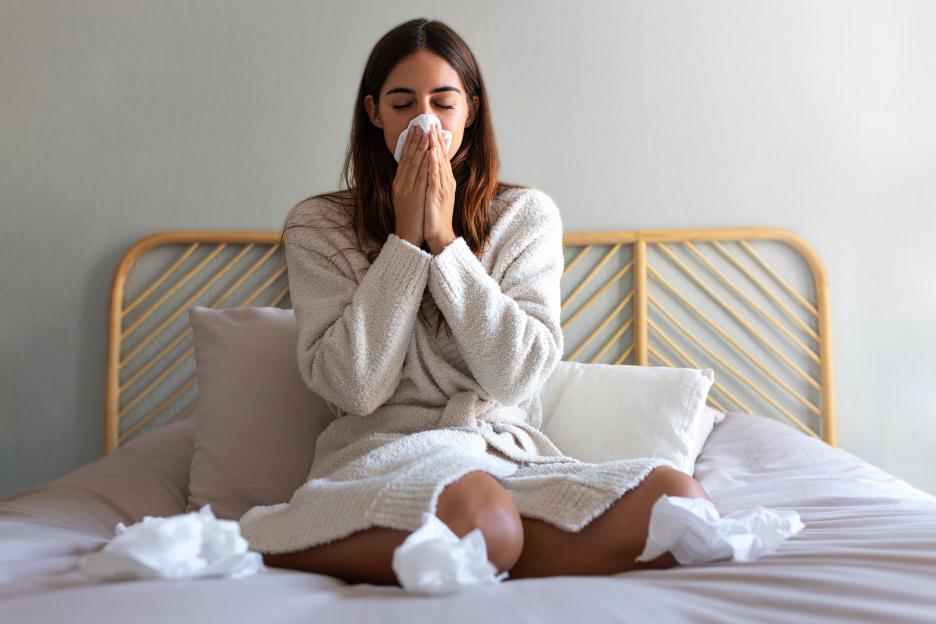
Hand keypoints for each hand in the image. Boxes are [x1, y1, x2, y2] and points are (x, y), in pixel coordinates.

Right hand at [390, 125, 430, 246]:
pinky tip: (429, 153)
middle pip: (408, 158)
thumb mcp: (406, 197)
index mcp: (399, 183)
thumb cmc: (410, 217)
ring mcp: (407, 189)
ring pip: (414, 164)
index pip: (404, 159)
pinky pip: (421, 176)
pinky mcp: (415, 195)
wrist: (408, 235)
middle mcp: (401, 183)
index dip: (409, 143)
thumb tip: (414, 169)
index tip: (414, 129)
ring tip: (425, 133)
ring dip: (420, 147)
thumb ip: (409, 182)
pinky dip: (425, 163)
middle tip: (419, 125)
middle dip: (414, 140)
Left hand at [424, 124, 456, 254]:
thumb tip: (429, 168)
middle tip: (431, 122)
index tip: (432, 127)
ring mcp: (443, 187)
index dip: (437, 142)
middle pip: (441, 156)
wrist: (439, 234)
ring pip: (439, 163)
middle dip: (436, 139)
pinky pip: (435, 176)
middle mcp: (446, 181)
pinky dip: (433, 163)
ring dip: (435, 146)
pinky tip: (430, 152)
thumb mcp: (435, 194)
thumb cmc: (435, 215)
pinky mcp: (437, 194)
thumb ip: (434, 180)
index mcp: (445, 181)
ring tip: (431, 132)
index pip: (441, 157)